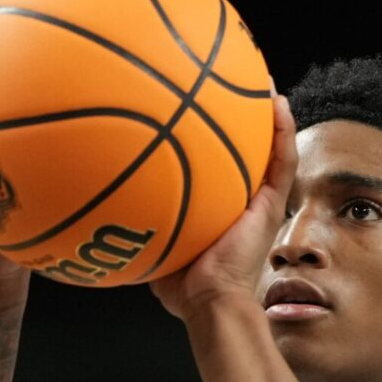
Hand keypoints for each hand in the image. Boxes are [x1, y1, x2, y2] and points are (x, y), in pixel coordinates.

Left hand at [150, 92, 297, 322]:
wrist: (210, 300)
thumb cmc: (180, 283)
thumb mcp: (149, 239)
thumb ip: (133, 217)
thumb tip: (97, 198)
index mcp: (216, 204)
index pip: (216, 162)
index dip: (212, 134)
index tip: (198, 103)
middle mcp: (240, 199)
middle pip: (245, 149)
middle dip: (241, 115)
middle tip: (233, 82)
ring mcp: (260, 200)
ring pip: (270, 148)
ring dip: (269, 114)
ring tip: (263, 81)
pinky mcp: (273, 204)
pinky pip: (283, 161)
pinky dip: (283, 131)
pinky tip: (278, 102)